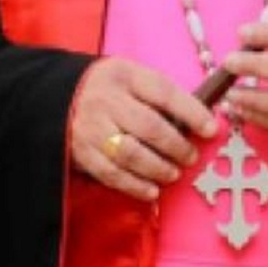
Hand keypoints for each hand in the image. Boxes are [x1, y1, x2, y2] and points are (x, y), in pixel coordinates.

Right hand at [70, 57, 216, 201]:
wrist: (56, 94)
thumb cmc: (109, 87)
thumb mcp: (131, 76)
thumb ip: (159, 94)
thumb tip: (198, 119)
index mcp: (124, 75)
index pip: (163, 92)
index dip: (191, 111)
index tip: (211, 128)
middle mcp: (107, 100)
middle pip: (148, 126)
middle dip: (176, 146)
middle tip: (191, 156)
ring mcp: (92, 128)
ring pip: (130, 153)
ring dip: (158, 168)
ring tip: (174, 173)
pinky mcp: (82, 153)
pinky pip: (111, 173)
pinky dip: (135, 186)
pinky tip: (152, 191)